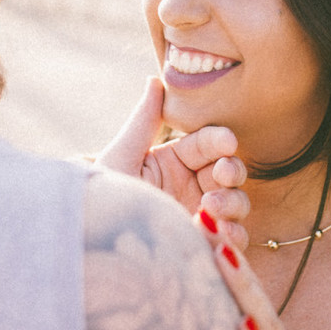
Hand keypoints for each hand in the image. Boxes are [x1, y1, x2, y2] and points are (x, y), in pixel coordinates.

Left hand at [97, 77, 250, 248]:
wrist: (94, 249)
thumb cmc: (102, 200)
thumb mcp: (121, 159)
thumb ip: (143, 121)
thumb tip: (155, 79)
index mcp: (172, 162)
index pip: (206, 144)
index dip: (219, 141)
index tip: (226, 142)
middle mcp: (189, 188)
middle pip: (229, 172)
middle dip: (231, 171)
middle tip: (222, 175)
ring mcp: (199, 219)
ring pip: (236, 204)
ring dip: (233, 204)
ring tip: (211, 211)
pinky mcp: (203, 250)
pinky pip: (230, 244)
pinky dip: (233, 240)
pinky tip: (221, 239)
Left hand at [203, 231, 330, 329]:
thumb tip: (218, 327)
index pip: (243, 292)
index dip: (224, 255)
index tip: (199, 219)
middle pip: (250, 292)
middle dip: (226, 252)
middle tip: (202, 210)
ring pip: (260, 320)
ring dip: (239, 284)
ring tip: (216, 247)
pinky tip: (241, 324)